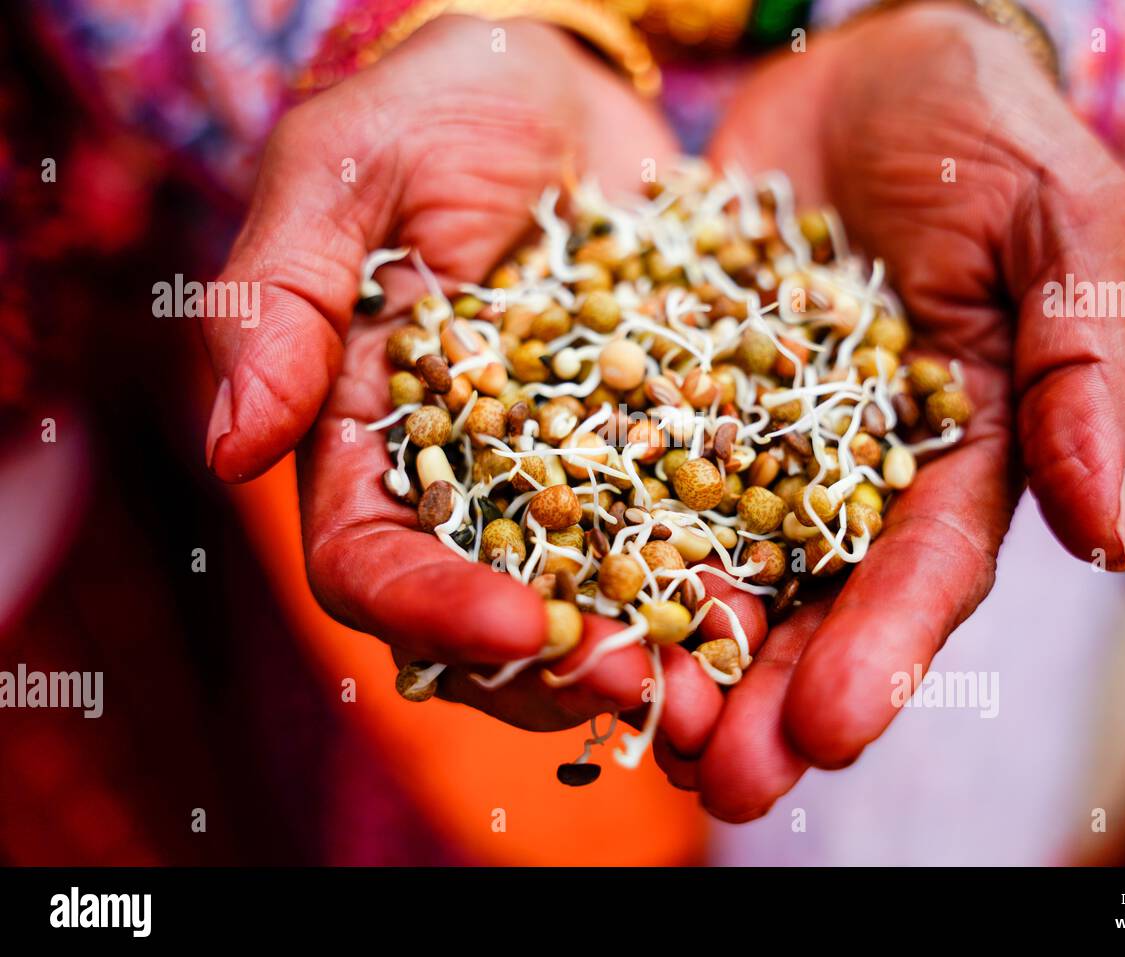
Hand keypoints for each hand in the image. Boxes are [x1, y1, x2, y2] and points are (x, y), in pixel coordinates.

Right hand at [207, 15, 761, 737]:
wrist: (565, 84)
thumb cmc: (435, 107)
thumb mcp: (346, 171)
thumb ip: (279, 301)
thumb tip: (226, 451)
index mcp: (367, 440)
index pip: (372, 563)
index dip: (432, 610)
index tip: (513, 625)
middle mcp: (467, 483)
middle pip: (488, 617)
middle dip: (560, 662)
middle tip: (645, 687)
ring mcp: (571, 474)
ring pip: (596, 601)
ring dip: (653, 653)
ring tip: (723, 678)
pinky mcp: (662, 446)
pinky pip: (695, 530)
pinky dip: (727, 574)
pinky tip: (777, 599)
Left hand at [672, 3, 1124, 818]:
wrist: (863, 66)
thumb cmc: (986, 132)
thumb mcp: (1061, 224)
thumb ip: (1080, 367)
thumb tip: (1103, 532)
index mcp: (959, 449)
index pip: (927, 568)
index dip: (885, 650)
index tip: (835, 726)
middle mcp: (850, 467)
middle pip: (813, 598)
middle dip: (771, 692)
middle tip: (723, 783)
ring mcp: (753, 435)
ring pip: (714, 557)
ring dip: (678, 647)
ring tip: (634, 728)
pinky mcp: (671, 389)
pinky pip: (630, 465)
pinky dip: (599, 531)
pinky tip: (557, 595)